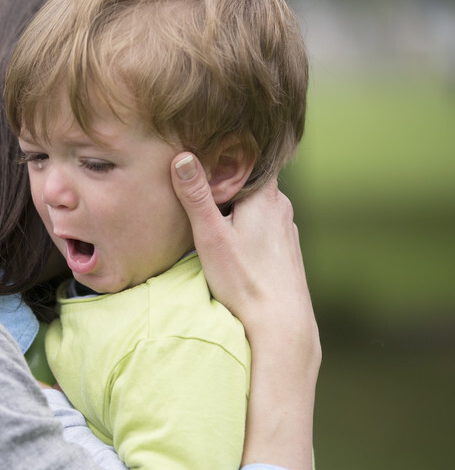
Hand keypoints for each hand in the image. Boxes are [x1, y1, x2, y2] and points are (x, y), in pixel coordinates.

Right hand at [171, 153, 318, 469]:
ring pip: (257, 204)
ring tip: (211, 207)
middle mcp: (281, 207)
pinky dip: (246, 224)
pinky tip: (231, 238)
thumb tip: (183, 156)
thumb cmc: (244, 281)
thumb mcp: (210, 236)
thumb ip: (196, 195)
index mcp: (265, 196)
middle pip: (250, 181)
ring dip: (236, 203)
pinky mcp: (285, 250)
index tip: (206, 145)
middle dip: (227, 178)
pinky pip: (262, 225)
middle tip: (198, 177)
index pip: (249, 156)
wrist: (280, 324)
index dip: (228, 150)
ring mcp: (286, 229)